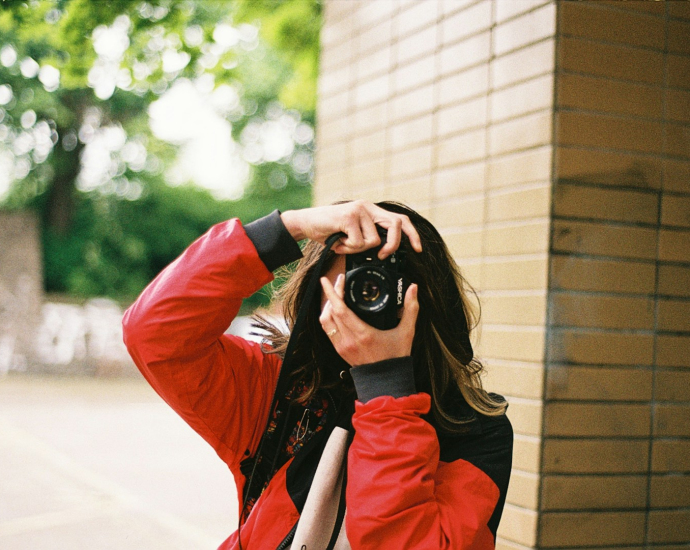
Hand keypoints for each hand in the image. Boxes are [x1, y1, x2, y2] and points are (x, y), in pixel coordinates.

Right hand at [281, 200, 421, 258]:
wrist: (306, 223)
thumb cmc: (329, 231)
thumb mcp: (353, 234)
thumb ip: (368, 238)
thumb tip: (384, 254)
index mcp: (372, 211)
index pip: (400, 220)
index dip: (412, 234)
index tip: (418, 249)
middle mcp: (368, 207)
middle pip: (395, 226)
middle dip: (392, 246)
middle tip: (381, 256)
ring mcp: (359, 210)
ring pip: (374, 240)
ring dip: (357, 249)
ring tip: (343, 244)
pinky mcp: (349, 216)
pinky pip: (358, 242)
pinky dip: (347, 248)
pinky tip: (337, 242)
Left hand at [319, 273, 418, 366]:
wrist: (386, 381)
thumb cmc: (396, 357)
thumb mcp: (407, 332)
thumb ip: (411, 308)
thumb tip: (413, 288)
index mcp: (363, 334)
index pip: (341, 309)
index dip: (332, 293)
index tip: (328, 280)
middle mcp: (349, 340)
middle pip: (331, 312)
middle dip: (332, 294)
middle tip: (339, 282)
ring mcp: (342, 346)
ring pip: (325, 321)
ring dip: (327, 306)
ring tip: (335, 295)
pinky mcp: (339, 350)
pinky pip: (327, 330)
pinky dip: (328, 317)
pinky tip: (335, 310)